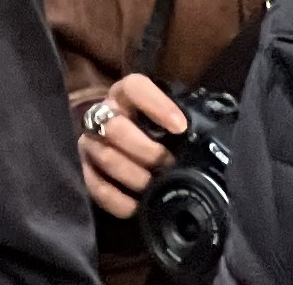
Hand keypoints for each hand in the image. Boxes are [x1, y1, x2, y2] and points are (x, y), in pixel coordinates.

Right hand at [77, 73, 191, 212]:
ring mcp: (89, 141)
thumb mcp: (165, 119)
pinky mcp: (82, 168)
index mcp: (125, 95)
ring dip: (133, 175)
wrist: (125, 148)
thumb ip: (180, 121)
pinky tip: (136, 206)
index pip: (135, 87)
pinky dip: (116, 200)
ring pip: (106, 155)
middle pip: (115, 126)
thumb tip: (210, 140)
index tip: (180, 127)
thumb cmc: (153, 132)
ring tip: (152, 186)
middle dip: (145, 150)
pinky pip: (95, 185)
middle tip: (167, 164)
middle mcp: (102, 114)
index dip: (156, 105)